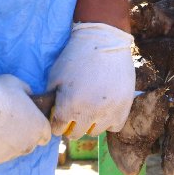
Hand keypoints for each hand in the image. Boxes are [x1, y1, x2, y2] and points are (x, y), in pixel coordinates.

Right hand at [0, 67, 50, 164]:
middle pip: (28, 145)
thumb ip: (26, 94)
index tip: (27, 122)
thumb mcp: (18, 85)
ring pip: (10, 151)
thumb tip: (27, 97)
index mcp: (38, 127)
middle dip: (20, 136)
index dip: (36, 128)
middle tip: (6, 122)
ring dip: (4, 143)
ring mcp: (8, 155)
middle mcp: (27, 145)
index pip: (45, 135)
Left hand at [47, 22, 134, 138]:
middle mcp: (89, 113)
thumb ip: (50, 99)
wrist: (104, 40)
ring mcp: (109, 111)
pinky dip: (109, 121)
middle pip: (76, 134)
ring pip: (95, 132)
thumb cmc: (76, 56)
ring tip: (90, 109)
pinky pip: (114, 126)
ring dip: (90, 123)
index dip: (56, 122)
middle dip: (72, 124)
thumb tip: (49, 115)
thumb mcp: (55, 76)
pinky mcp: (125, 107)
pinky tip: (105, 108)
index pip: (57, 130)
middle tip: (74, 112)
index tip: (59, 116)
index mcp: (69, 106)